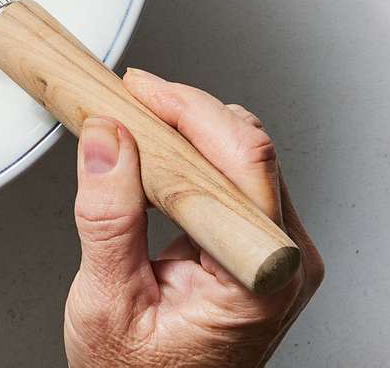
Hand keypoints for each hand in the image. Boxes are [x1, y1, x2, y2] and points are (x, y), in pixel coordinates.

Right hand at [64, 70, 324, 367]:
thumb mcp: (107, 299)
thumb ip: (108, 217)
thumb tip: (106, 140)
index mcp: (261, 278)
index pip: (244, 163)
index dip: (189, 113)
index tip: (139, 91)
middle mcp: (283, 261)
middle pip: (248, 151)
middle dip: (184, 113)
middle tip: (127, 97)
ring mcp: (275, 253)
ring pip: (243, 158)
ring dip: (186, 131)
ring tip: (135, 121)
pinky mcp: (257, 247)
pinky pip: (233, 179)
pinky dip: (191, 154)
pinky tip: (155, 150)